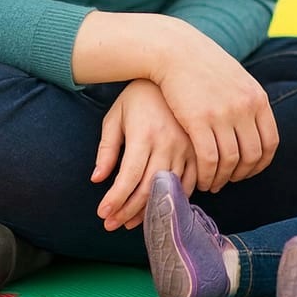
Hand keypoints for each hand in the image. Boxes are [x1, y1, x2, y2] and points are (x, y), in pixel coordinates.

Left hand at [91, 79, 196, 230]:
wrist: (172, 72)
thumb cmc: (138, 96)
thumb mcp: (116, 116)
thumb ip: (107, 148)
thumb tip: (98, 179)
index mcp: (144, 135)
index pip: (128, 178)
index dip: (115, 200)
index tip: (103, 214)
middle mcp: (167, 143)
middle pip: (147, 189)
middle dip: (127, 212)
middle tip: (112, 224)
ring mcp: (186, 148)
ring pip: (169, 190)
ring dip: (149, 211)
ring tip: (131, 222)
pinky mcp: (198, 149)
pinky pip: (191, 183)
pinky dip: (176, 199)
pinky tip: (161, 206)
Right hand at [150, 23, 278, 193]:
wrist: (176, 50)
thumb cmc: (203, 64)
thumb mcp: (236, 78)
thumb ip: (247, 101)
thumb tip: (255, 126)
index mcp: (257, 97)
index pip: (270, 142)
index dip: (260, 163)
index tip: (247, 170)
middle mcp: (244, 107)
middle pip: (252, 155)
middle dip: (241, 174)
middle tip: (228, 180)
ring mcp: (223, 114)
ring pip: (230, 161)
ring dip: (222, 178)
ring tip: (212, 183)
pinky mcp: (199, 120)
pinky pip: (209, 159)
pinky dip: (207, 174)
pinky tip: (201, 178)